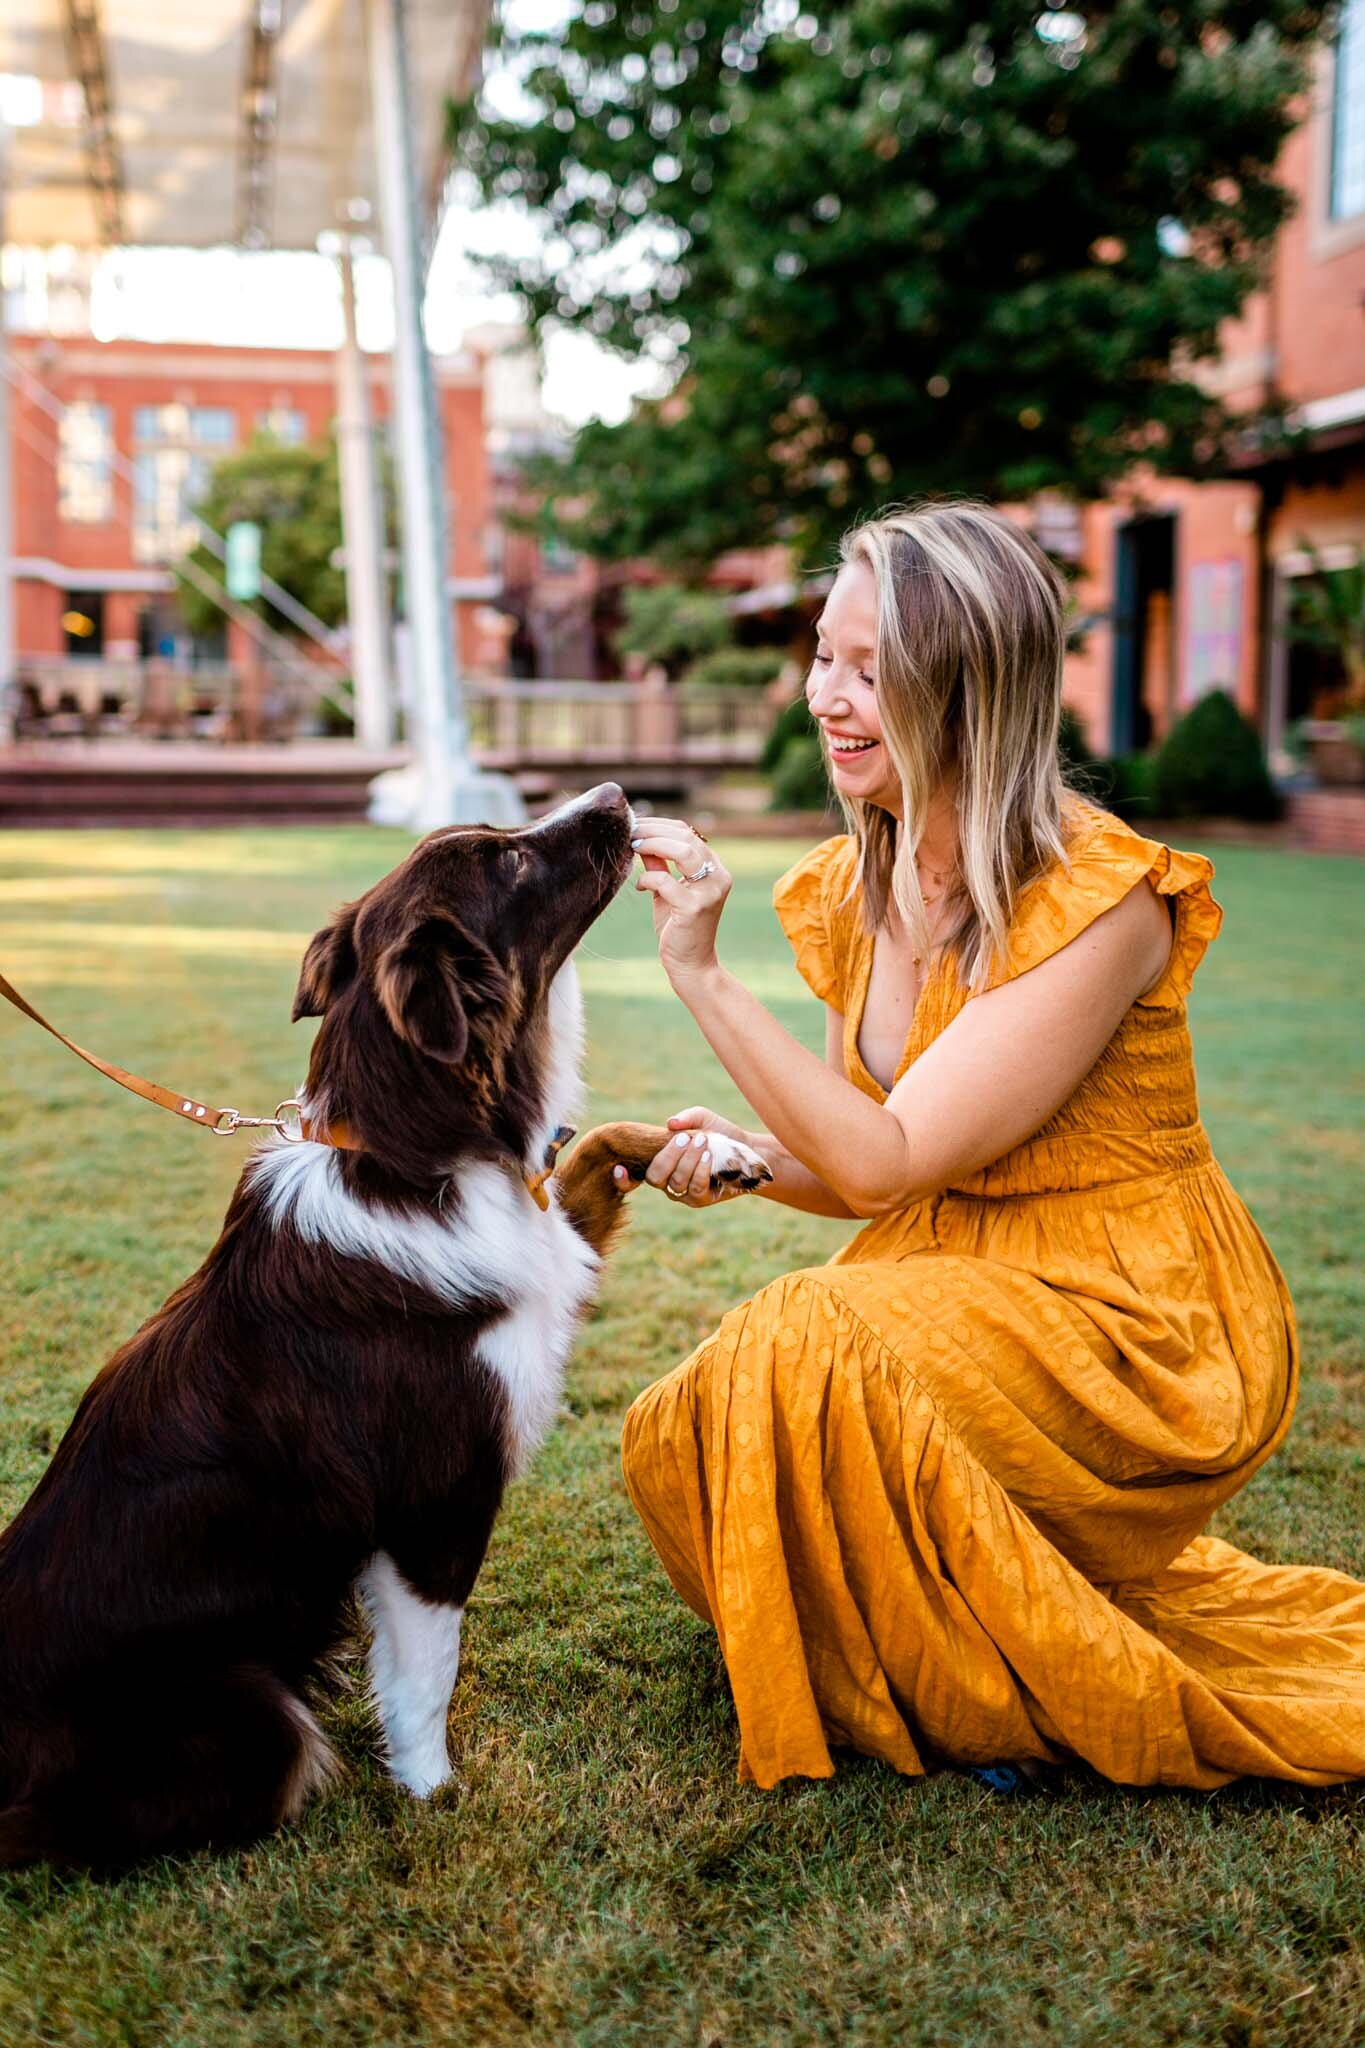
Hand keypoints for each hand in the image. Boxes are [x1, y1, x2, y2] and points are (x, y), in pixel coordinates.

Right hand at [611, 1109, 774, 1208]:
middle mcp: (667, 1181)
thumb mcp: (703, 1119)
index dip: (622, 1180)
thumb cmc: (718, 1134)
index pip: (632, 1177)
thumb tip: (670, 1124)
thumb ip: (687, 1117)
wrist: (746, 1151)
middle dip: (667, 1156)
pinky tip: (709, 1155)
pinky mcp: (700, 1200)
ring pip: (675, 1182)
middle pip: (654, 1177)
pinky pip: (695, 1188)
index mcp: (660, 1163)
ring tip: (702, 1141)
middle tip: (684, 1138)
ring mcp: (683, 1193)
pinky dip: (701, 1169)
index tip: (618, 1169)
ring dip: (688, 1160)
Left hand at [631, 817, 730, 987]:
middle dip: (653, 830)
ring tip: (634, 848)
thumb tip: (639, 838)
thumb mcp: (667, 891)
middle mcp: (718, 876)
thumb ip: (658, 865)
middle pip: (685, 837)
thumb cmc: (678, 927)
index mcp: (715, 868)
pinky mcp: (695, 908)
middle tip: (630, 833)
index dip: (659, 825)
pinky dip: (648, 878)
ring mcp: (709, 891)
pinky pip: (666, 881)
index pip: (688, 833)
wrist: (691, 964)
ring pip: (683, 851)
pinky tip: (640, 886)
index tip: (635, 825)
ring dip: (653, 845)